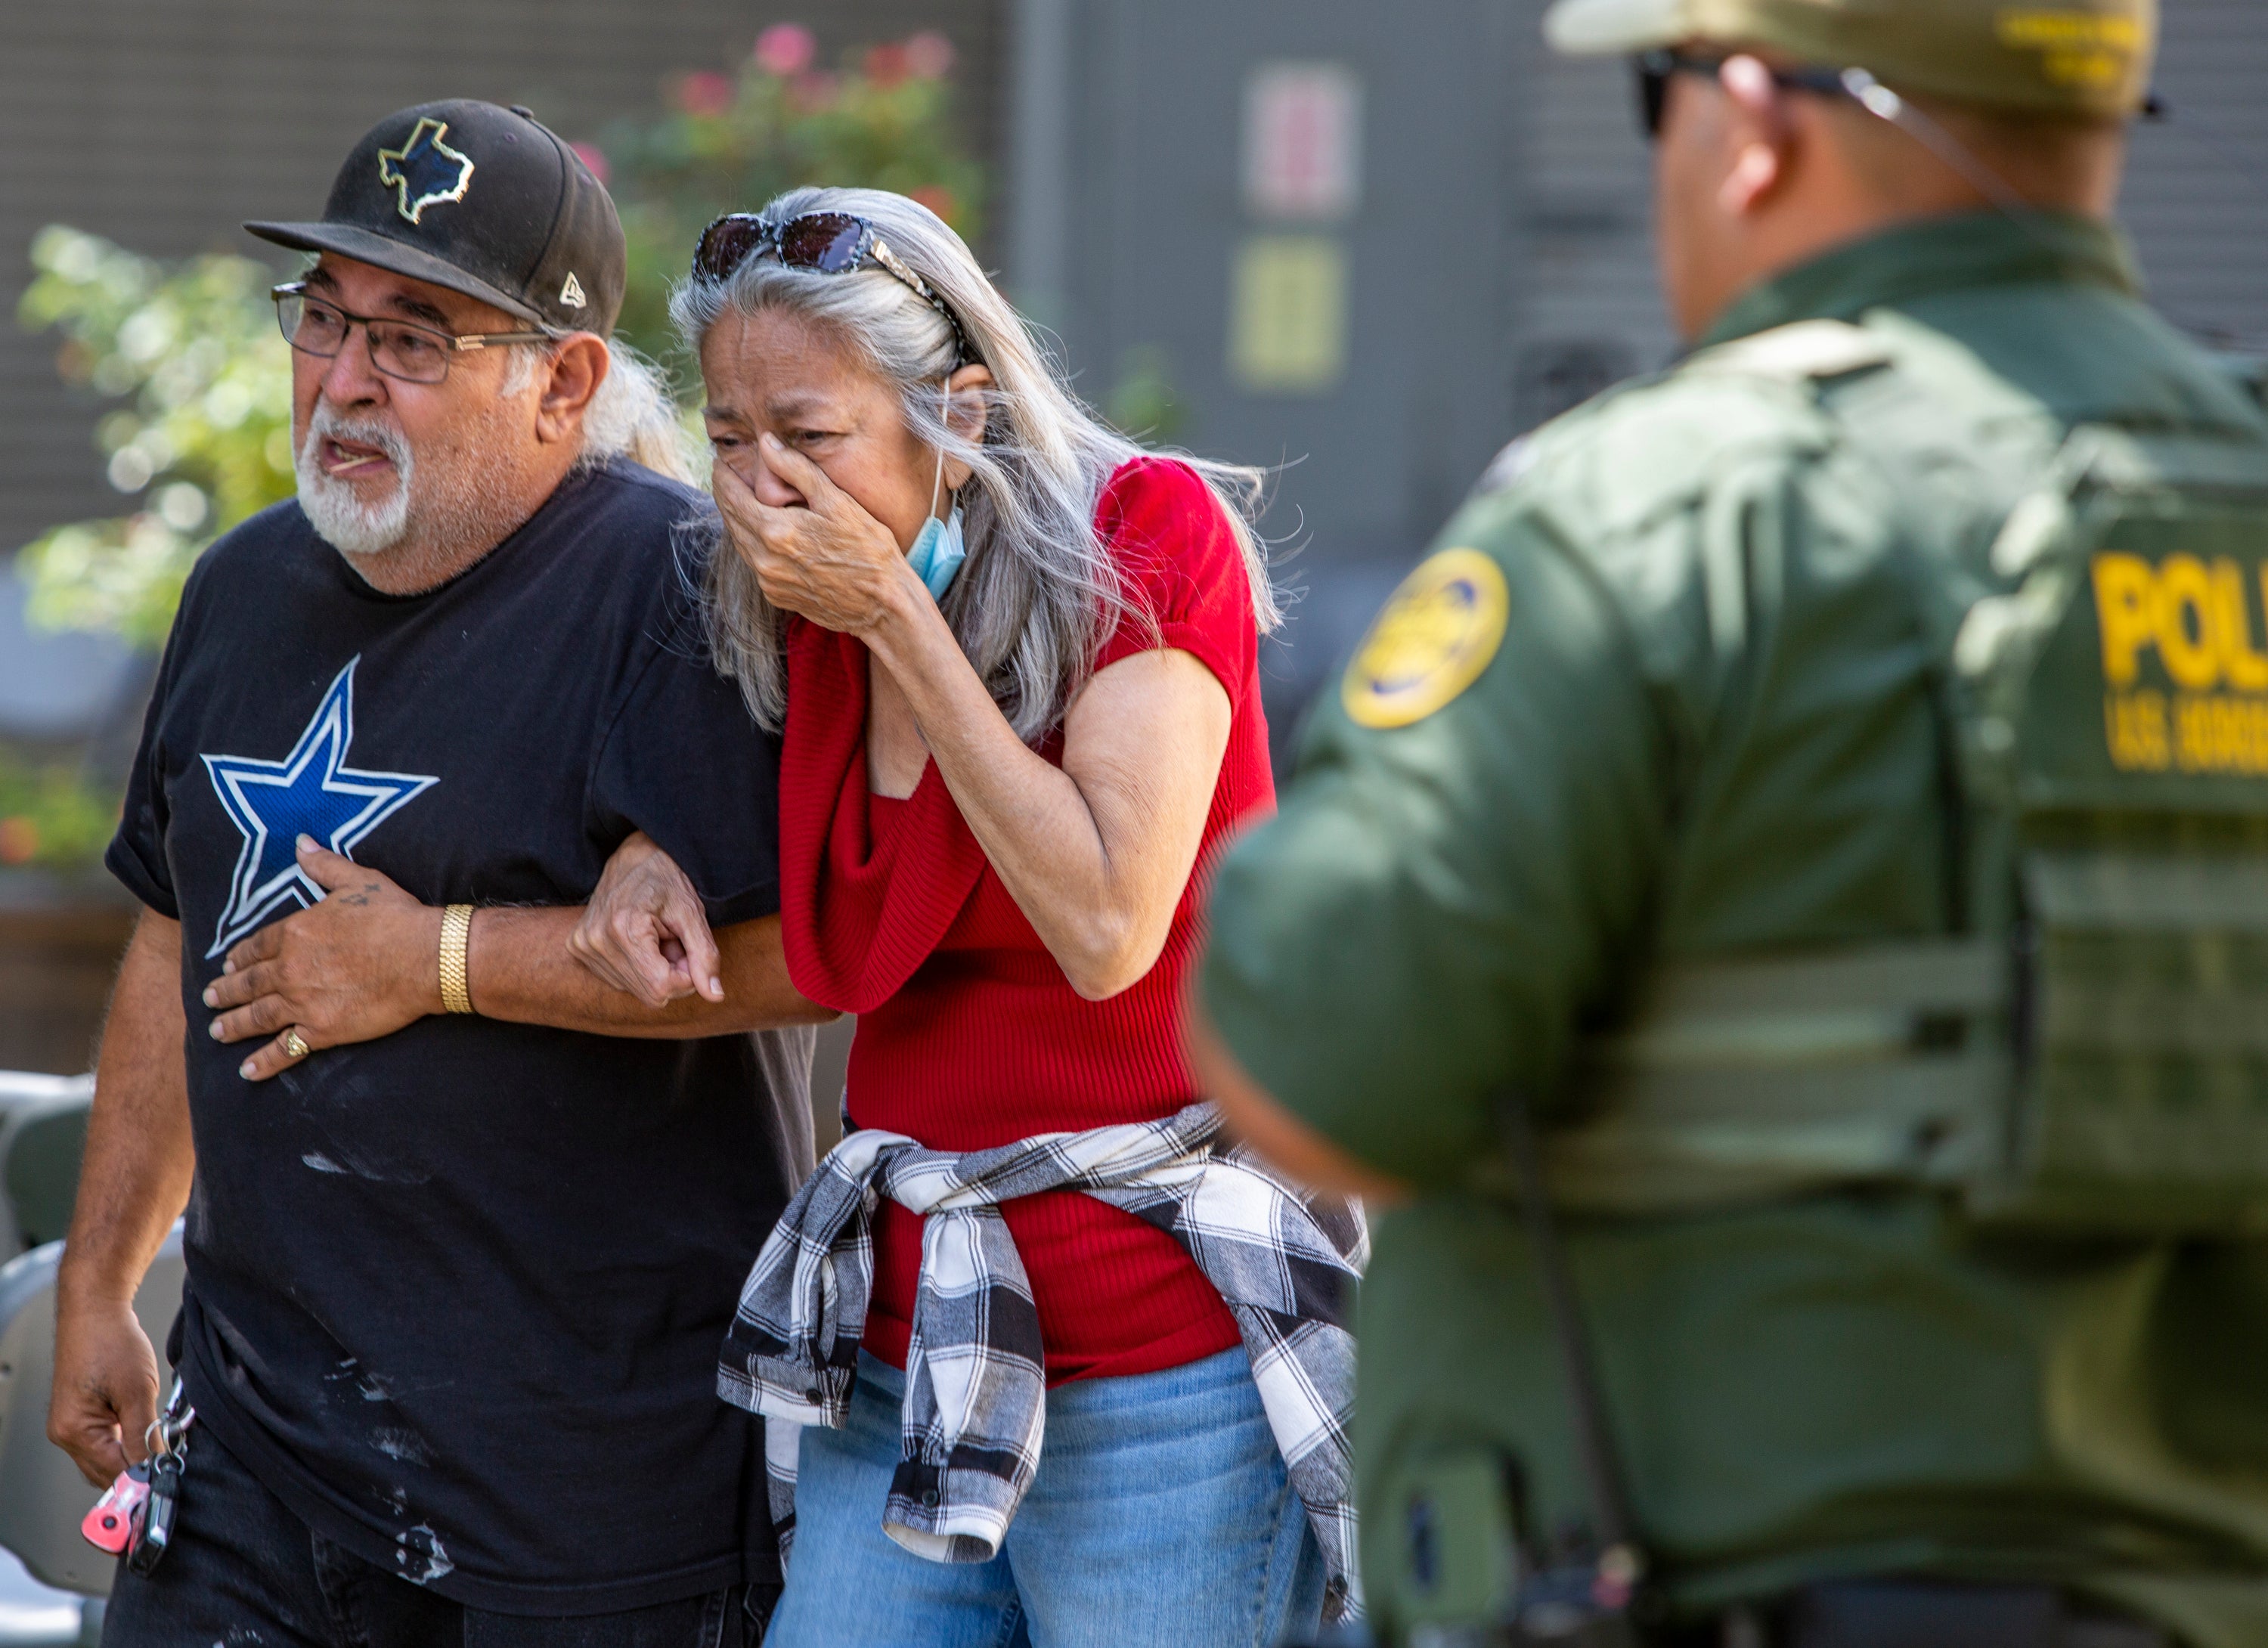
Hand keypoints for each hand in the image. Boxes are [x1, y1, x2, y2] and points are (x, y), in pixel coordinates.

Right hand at [48, 1298, 158, 1485]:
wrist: (96, 1310)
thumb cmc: (110, 1340)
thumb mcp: (138, 1390)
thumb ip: (145, 1433)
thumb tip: (154, 1465)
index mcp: (74, 1430)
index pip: (113, 1472)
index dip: (143, 1477)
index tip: (166, 1481)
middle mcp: (66, 1433)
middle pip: (106, 1471)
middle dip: (137, 1470)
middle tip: (168, 1465)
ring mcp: (71, 1425)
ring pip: (106, 1458)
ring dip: (131, 1457)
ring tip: (158, 1444)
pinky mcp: (81, 1415)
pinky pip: (104, 1442)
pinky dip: (125, 1442)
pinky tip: (145, 1432)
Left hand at [204, 836, 440, 1079]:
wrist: (425, 957)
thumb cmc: (396, 917)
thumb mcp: (359, 881)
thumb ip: (324, 865)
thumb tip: (301, 842)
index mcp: (296, 932)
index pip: (256, 946)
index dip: (239, 957)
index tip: (227, 964)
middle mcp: (289, 969)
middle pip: (248, 983)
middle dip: (226, 991)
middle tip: (210, 998)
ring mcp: (302, 1002)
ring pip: (256, 1016)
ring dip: (233, 1025)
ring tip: (217, 1031)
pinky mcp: (322, 1030)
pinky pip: (285, 1049)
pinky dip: (263, 1062)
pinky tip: (247, 1071)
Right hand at [568, 832, 720, 1008]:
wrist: (633, 856)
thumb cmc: (667, 880)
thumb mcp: (692, 913)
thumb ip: (704, 955)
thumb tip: (715, 996)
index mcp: (623, 928)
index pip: (661, 987)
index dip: (686, 977)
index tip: (690, 951)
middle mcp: (596, 940)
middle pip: (649, 993)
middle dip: (672, 974)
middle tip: (676, 943)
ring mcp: (583, 945)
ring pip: (635, 989)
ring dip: (655, 970)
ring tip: (657, 938)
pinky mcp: (578, 948)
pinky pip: (619, 980)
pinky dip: (638, 966)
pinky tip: (641, 941)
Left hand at [715, 435, 922, 636]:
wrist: (883, 604)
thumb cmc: (868, 550)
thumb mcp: (836, 502)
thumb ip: (797, 469)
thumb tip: (767, 443)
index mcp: (775, 531)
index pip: (731, 497)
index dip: (723, 476)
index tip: (720, 462)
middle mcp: (764, 560)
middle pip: (730, 520)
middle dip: (726, 495)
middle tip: (726, 477)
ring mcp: (769, 581)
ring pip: (740, 543)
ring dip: (738, 520)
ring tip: (742, 500)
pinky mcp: (778, 597)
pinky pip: (755, 564)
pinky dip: (754, 545)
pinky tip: (766, 534)